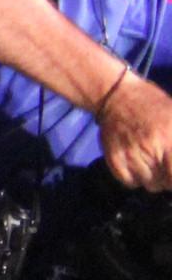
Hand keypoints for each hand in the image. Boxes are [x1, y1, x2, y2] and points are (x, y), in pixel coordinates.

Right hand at [105, 73, 171, 191]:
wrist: (117, 95)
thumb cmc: (153, 105)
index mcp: (169, 138)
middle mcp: (150, 148)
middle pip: (165, 183)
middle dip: (167, 177)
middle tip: (165, 164)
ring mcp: (130, 154)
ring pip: (148, 184)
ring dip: (152, 178)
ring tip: (151, 162)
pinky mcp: (113, 158)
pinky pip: (129, 182)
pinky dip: (135, 178)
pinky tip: (137, 164)